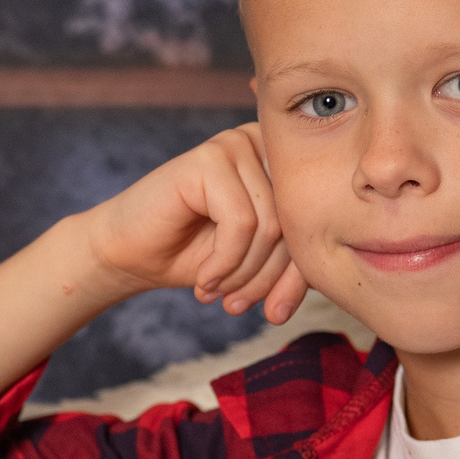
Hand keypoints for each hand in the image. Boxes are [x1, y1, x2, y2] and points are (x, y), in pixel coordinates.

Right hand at [80, 124, 311, 322]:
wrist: (127, 254)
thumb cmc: (192, 256)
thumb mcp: (256, 263)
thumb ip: (294, 260)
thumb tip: (331, 275)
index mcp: (282, 164)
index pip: (312, 224)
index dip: (298, 276)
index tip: (275, 313)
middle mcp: (263, 145)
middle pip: (295, 223)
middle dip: (269, 278)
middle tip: (238, 306)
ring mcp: (234, 145)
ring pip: (271, 226)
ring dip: (243, 274)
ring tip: (217, 292)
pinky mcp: (208, 159)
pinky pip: (240, 222)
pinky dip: (224, 262)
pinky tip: (204, 279)